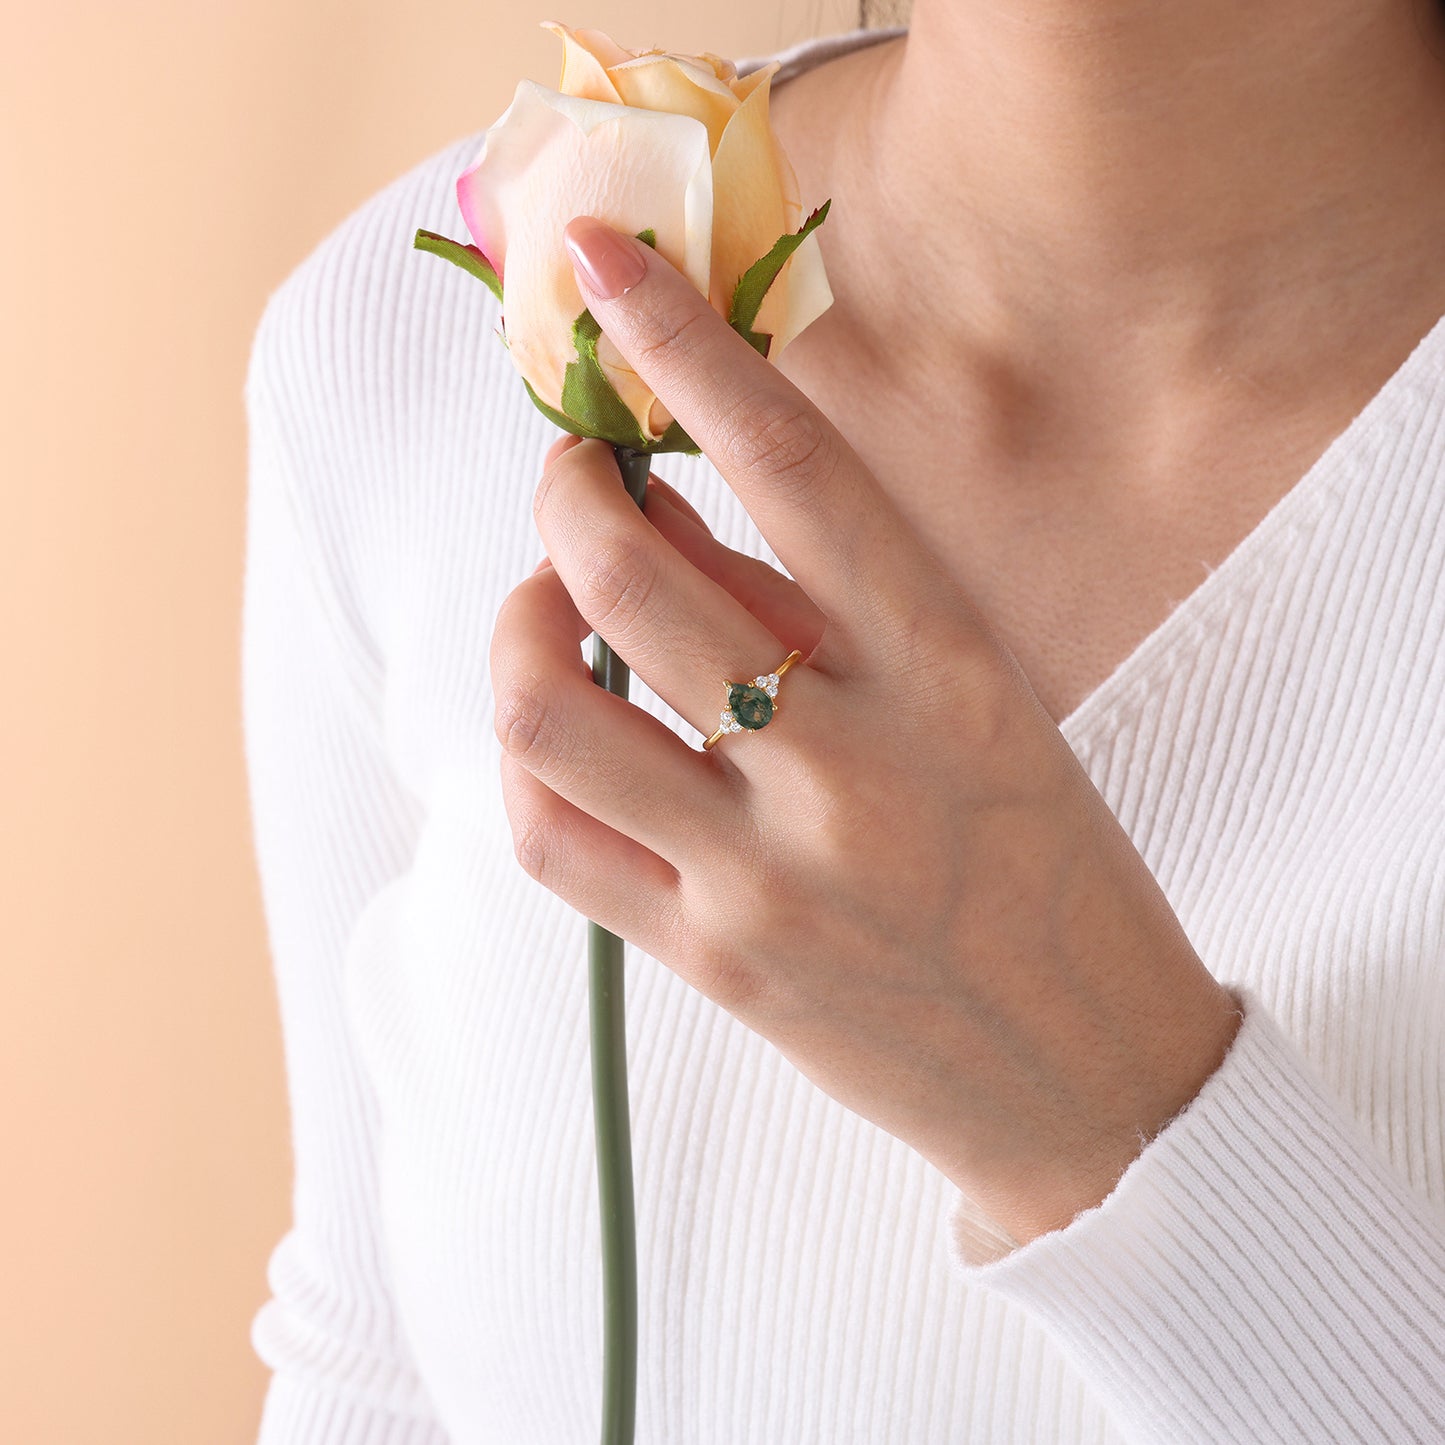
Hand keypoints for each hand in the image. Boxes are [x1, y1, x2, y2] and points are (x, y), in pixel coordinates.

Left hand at [489, 215, 1242, 1243]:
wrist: (1087, 1076)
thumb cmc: (1046, 864)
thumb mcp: (981, 704)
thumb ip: (824, 607)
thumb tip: (665, 516)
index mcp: (951, 668)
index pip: (797, 464)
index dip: (690, 347)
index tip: (611, 269)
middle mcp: (854, 763)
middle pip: (628, 572)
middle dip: (565, 494)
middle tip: (576, 484)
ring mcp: (772, 873)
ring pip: (551, 705)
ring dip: (521, 624)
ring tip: (551, 614)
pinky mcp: (712, 963)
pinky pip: (549, 836)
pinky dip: (526, 762)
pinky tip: (564, 740)